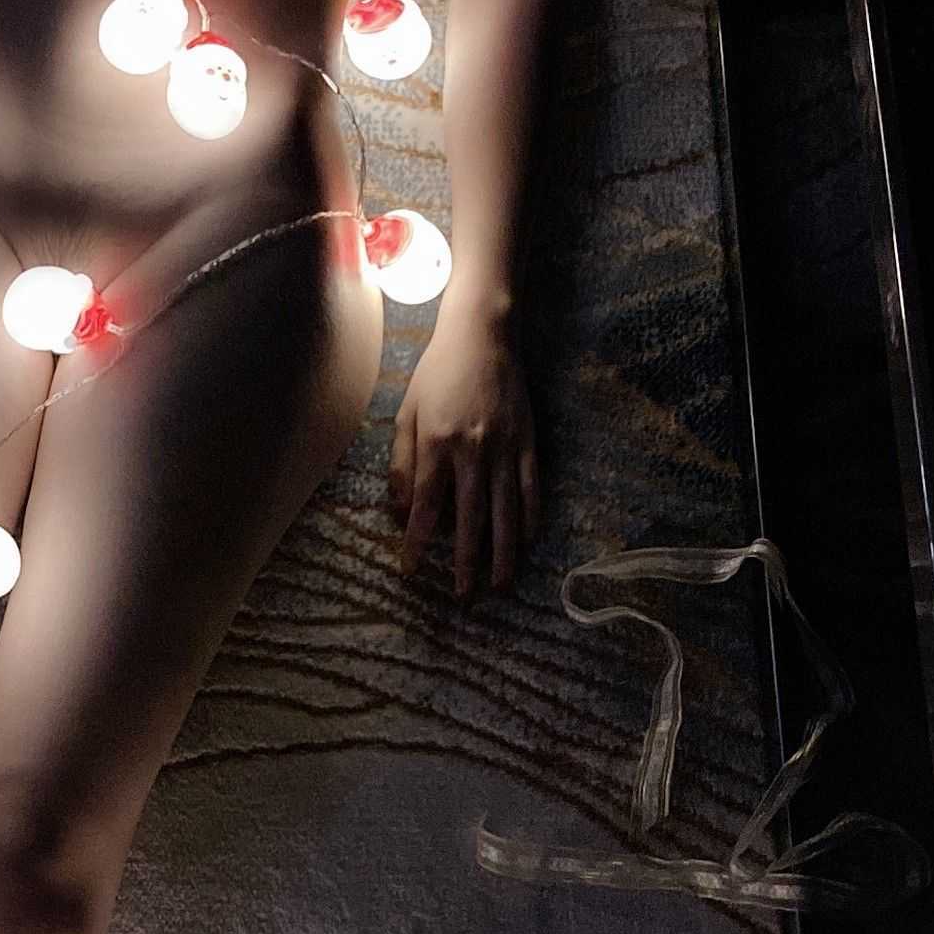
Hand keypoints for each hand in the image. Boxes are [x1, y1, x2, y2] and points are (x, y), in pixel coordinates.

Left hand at [388, 310, 539, 596]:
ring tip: (500, 585)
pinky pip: (531, 489)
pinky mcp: (529, 442)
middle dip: (466, 562)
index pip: (425, 507)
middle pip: (471, 520)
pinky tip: (526, 544)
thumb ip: (403, 463)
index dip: (418, 543)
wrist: (484, 336)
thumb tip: (401, 510)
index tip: (410, 571)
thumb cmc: (437, 374)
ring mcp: (506, 448)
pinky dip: (530, 519)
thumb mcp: (407, 413)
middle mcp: (474, 451)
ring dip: (503, 553)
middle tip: (463, 597)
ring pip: (506, 512)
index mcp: (438, 444)